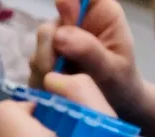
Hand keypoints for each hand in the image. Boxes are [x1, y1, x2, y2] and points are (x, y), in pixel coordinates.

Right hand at [31, 0, 143, 114]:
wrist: (115, 107)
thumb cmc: (121, 84)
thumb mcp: (112, 68)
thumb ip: (89, 49)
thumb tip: (59, 35)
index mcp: (99, 14)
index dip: (67, 4)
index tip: (69, 23)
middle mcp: (76, 24)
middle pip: (49, 26)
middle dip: (48, 50)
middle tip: (57, 70)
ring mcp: (59, 43)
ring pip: (38, 48)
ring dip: (45, 70)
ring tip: (61, 87)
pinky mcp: (48, 62)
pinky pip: (34, 67)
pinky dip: (40, 81)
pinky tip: (55, 91)